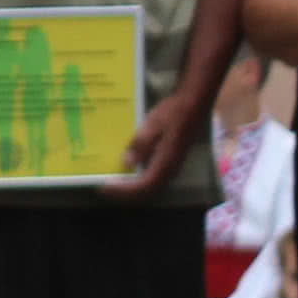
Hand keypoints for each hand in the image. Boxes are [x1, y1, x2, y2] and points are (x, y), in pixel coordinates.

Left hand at [102, 82, 203, 200]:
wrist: (193, 104)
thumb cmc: (173, 113)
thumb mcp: (153, 125)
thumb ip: (141, 145)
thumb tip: (127, 162)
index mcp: (165, 163)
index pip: (142, 187)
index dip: (122, 191)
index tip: (104, 187)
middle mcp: (169, 171)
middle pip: (145, 192)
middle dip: (124, 193)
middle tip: (104, 188)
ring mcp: (171, 168)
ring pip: (149, 187)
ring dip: (131, 188)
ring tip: (113, 182)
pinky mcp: (169, 162)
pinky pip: (152, 179)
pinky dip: (137, 180)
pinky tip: (127, 170)